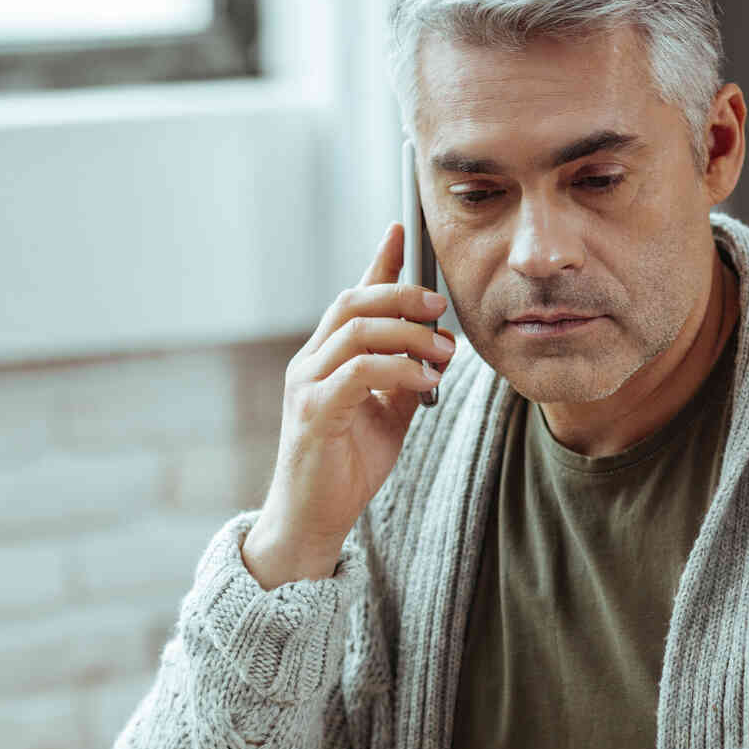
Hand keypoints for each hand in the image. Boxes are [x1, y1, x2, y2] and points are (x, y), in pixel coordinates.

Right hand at [241, 223, 453, 587]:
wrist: (314, 519)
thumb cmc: (346, 467)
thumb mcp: (388, 415)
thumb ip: (404, 377)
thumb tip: (437, 347)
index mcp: (326, 358)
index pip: (352, 297)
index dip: (377, 262)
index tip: (401, 229)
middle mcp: (309, 362)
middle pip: (353, 302)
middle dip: (402, 295)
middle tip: (441, 308)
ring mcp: (305, 385)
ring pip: (356, 330)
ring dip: (408, 333)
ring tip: (442, 352)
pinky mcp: (312, 412)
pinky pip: (358, 373)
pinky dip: (399, 369)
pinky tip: (426, 381)